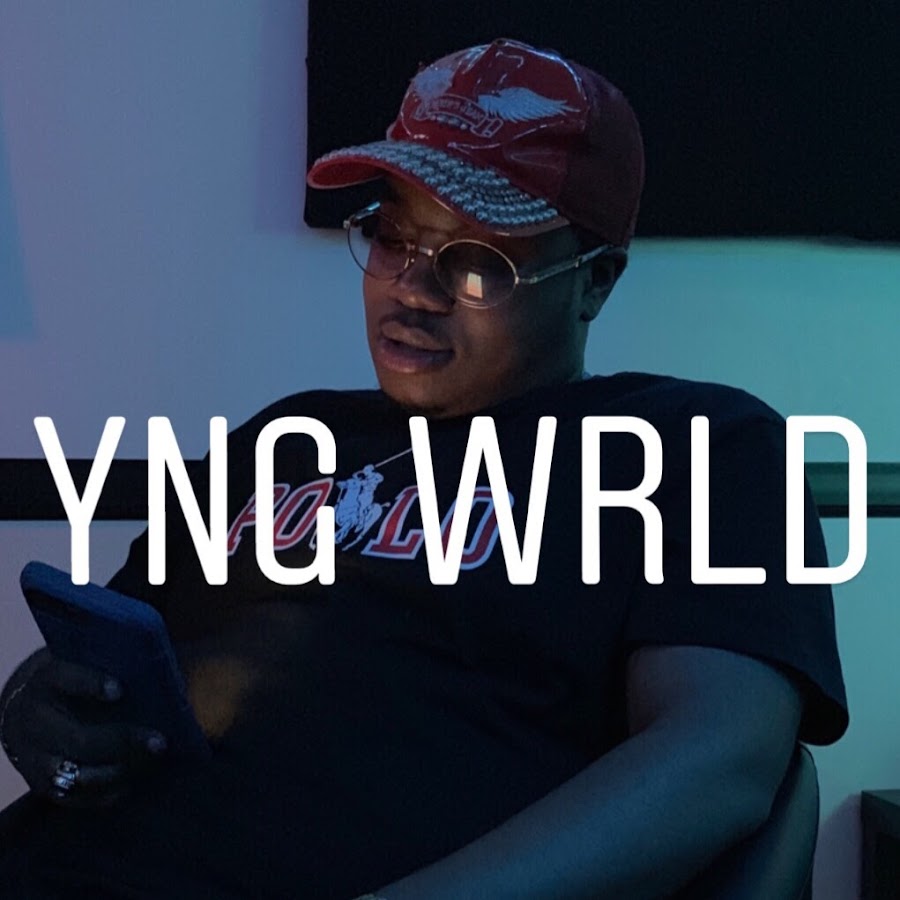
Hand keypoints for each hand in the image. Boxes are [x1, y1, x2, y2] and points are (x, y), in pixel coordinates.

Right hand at [0, 648, 167, 807]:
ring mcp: (32, 757)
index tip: (120, 690)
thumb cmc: (73, 678)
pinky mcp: (40, 785)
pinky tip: (134, 781)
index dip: (91, 684)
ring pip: (74, 774)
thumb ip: (115, 661)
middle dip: (121, 741)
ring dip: (118, 771)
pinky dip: (105, 793)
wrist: (26, 706)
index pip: (64, 677)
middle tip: (160, 741)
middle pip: (76, 738)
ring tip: (152, 762)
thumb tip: (165, 665)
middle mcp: (32, 720)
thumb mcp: (83, 661)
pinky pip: (73, 797)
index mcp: (45, 680)